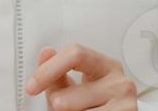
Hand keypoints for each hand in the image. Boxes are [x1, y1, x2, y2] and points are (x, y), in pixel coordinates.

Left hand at [24, 44, 138, 110]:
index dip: (48, 70)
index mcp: (105, 65)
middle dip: (57, 104)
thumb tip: (46, 52)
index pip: (75, 54)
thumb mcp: (72, 88)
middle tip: (57, 108)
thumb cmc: (91, 105)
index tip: (31, 87)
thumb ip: (57, 72)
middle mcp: (120, 81)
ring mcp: (125, 102)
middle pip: (72, 92)